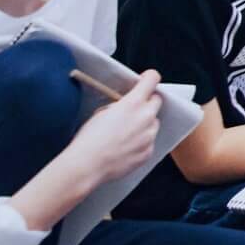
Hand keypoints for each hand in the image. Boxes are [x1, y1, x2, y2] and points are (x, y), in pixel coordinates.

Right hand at [65, 70, 161, 187]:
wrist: (86, 165)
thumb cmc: (89, 139)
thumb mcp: (101, 113)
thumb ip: (120, 105)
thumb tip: (126, 105)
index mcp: (133, 103)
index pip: (152, 79)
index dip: (148, 78)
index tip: (144, 81)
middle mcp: (146, 117)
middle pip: (157, 101)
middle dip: (147, 102)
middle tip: (134, 109)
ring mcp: (149, 135)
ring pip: (153, 123)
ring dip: (144, 124)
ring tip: (124, 135)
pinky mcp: (149, 151)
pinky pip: (149, 142)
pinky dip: (140, 142)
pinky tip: (124, 148)